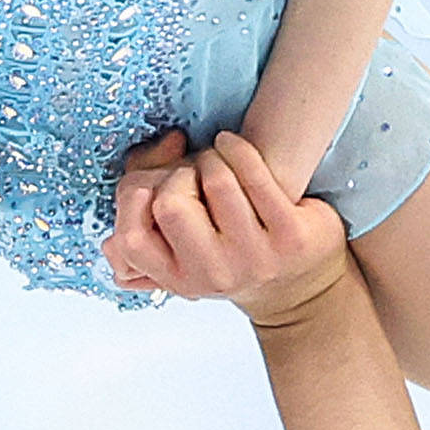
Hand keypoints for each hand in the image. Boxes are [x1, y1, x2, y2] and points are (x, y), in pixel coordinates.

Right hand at [105, 131, 346, 310]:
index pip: (133, 239)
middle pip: (171, 203)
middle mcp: (215, 274)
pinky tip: (232, 147)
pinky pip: (254, 172)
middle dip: (178, 175)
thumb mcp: (179, 244)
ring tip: (217, 163)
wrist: (297, 282)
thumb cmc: (227, 247)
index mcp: (179, 278)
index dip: (135, 200)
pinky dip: (237, 148)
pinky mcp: (291, 235)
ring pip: (216, 179)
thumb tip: (146, 181)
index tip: (153, 185)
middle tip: (192, 176)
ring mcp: (255, 257)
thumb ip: (142, 214)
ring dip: (212, 158)